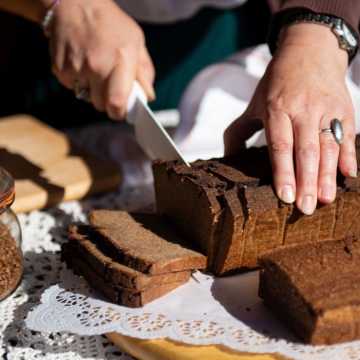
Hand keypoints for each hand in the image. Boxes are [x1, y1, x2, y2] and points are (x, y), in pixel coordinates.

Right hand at [41, 0, 154, 118]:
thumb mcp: (136, 41)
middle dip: (106, 101)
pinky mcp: (60, 69)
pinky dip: (77, 81)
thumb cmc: (110, 23)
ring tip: (94, 70)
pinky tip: (81, 64)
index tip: (121, 110)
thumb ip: (145, 71)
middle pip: (101, 105)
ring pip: (86, 97)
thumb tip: (148, 96)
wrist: (74, 4)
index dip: (119, 112)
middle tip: (109, 86)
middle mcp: (98, 67)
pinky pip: (72, 87)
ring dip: (91, 91)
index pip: (117, 103)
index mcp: (121, 61)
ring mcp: (77, 68)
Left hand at [224, 23, 356, 214]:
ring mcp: (326, 109)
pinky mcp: (345, 109)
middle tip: (305, 209)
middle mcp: (303, 110)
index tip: (285, 196)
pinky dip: (350, 156)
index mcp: (277, 109)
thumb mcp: (254, 103)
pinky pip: (348, 135)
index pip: (280, 146)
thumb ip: (239, 131)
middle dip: (306, 182)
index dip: (283, 172)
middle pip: (306, 151)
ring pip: (328, 147)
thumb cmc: (277, 82)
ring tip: (324, 200)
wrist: (310, 49)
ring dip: (327, 175)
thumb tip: (228, 158)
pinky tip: (349, 176)